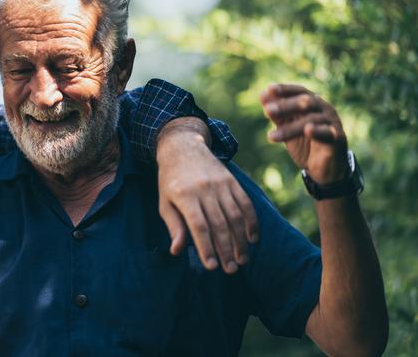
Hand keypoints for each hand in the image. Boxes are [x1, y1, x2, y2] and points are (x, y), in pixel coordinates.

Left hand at [156, 118, 257, 273]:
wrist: (183, 147)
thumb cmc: (171, 180)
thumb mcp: (164, 202)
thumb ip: (174, 226)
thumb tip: (177, 250)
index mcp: (184, 195)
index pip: (199, 226)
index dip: (206, 248)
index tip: (212, 267)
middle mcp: (204, 188)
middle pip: (219, 224)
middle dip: (226, 250)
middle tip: (231, 269)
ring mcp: (220, 184)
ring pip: (235, 216)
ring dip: (241, 240)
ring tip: (242, 260)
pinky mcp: (232, 181)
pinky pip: (245, 203)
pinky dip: (251, 222)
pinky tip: (253, 239)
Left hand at [260, 83, 347, 183]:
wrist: (324, 168)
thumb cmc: (304, 143)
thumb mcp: (287, 128)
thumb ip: (277, 114)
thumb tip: (262, 95)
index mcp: (312, 103)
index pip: (299, 92)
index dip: (285, 89)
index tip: (269, 88)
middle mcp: (324, 109)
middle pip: (306, 102)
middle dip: (285, 106)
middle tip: (267, 110)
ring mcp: (332, 122)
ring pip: (312, 120)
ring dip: (290, 128)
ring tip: (271, 136)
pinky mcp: (338, 138)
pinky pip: (328, 133)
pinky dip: (317, 131)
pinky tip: (307, 130)